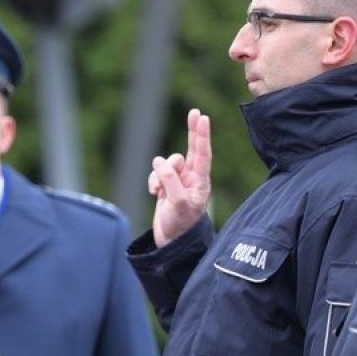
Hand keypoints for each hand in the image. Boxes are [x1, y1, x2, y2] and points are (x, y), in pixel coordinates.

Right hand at [150, 109, 211, 246]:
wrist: (172, 243)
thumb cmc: (180, 225)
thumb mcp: (177, 204)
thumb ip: (170, 181)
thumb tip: (160, 161)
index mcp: (200, 181)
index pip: (202, 153)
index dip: (201, 135)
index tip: (203, 118)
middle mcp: (192, 178)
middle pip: (191, 149)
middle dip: (192, 132)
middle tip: (195, 113)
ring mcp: (179, 181)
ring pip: (167, 163)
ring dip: (160, 173)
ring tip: (158, 190)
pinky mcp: (166, 186)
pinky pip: (157, 173)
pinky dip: (153, 180)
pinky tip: (154, 193)